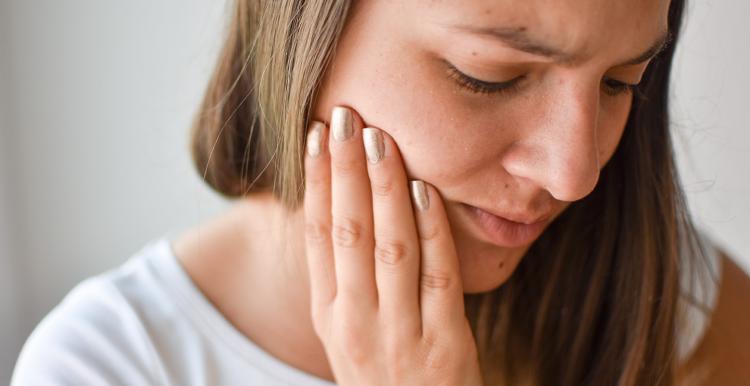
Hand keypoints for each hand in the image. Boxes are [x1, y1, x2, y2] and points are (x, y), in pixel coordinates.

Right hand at [303, 105, 483, 385]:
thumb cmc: (386, 373)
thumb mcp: (350, 331)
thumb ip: (345, 278)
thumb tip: (339, 205)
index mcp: (328, 314)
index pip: (315, 234)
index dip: (314, 181)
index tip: (316, 134)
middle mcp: (355, 321)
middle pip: (346, 230)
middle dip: (344, 169)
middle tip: (345, 116)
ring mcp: (398, 334)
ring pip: (387, 246)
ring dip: (384, 187)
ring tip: (380, 138)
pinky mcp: (443, 344)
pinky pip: (436, 275)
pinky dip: (430, 229)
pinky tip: (424, 190)